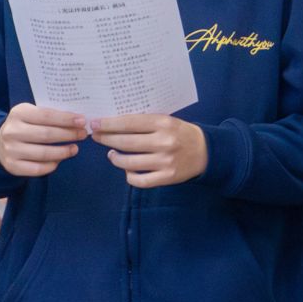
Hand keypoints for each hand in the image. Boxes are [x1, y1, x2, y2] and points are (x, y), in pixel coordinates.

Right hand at [0, 104, 87, 177]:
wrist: (0, 142)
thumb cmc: (26, 125)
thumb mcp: (33, 113)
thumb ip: (52, 115)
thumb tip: (79, 120)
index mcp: (19, 113)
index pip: (47, 115)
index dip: (67, 119)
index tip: (83, 121)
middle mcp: (11, 132)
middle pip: (46, 135)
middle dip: (69, 135)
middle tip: (83, 134)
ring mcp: (10, 150)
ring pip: (43, 153)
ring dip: (63, 152)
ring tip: (75, 149)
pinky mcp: (12, 166)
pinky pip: (37, 169)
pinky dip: (52, 165)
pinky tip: (60, 160)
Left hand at [91, 114, 208, 188]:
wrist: (207, 151)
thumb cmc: (181, 133)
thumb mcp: (168, 121)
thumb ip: (145, 122)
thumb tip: (113, 124)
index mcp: (164, 124)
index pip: (129, 123)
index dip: (109, 124)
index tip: (95, 124)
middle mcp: (164, 142)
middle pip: (125, 142)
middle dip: (106, 139)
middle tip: (96, 137)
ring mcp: (165, 161)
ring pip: (129, 163)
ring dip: (115, 158)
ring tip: (112, 154)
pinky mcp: (167, 177)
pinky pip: (139, 180)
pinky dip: (129, 176)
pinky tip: (127, 169)